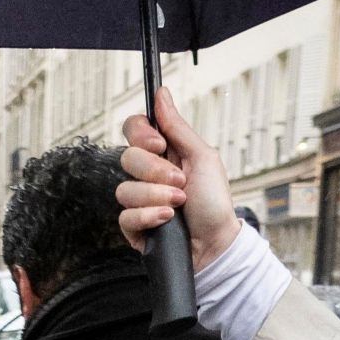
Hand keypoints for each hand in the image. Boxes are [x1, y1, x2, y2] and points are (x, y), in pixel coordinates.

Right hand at [118, 88, 240, 271]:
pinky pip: (125, 216)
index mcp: (163, 153)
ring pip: (125, 189)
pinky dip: (149, 217)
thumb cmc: (214, 203)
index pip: (133, 129)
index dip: (140, 133)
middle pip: (127, 158)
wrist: (215, 244)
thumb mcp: (203, 157)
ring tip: (178, 204)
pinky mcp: (134, 227)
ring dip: (156, 196)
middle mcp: (147, 175)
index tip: (159, 144)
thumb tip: (162, 94)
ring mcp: (139, 201)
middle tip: (179, 182)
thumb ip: (178, 127)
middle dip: (155, 171)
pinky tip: (167, 220)